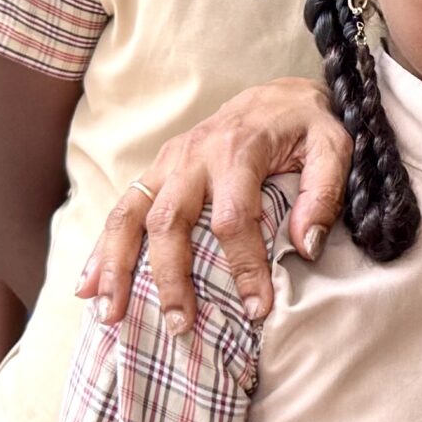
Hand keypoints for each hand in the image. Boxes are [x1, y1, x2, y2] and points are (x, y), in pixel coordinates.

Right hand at [80, 76, 347, 330]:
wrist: (277, 95)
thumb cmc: (306, 127)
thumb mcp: (332, 147)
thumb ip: (324, 193)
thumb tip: (305, 247)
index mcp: (238, 151)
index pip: (234, 218)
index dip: (244, 267)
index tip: (255, 309)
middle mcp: (193, 156)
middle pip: (170, 222)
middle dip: (170, 278)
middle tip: (179, 326)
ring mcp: (168, 163)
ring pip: (130, 216)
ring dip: (117, 266)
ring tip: (111, 314)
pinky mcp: (156, 172)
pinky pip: (121, 210)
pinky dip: (101, 249)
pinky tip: (88, 286)